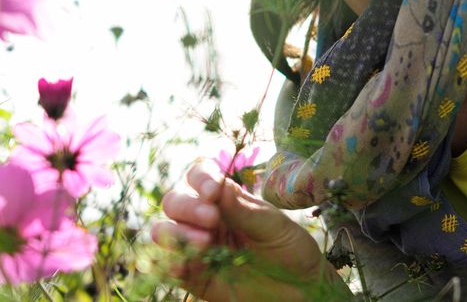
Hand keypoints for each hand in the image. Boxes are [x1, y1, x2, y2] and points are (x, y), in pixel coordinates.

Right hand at [151, 160, 351, 300]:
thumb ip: (243, 208)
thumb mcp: (273, 224)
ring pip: (164, 232)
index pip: (198, 177)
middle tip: (212, 220)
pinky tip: (184, 266)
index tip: (214, 189)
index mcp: (225, 201)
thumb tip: (218, 184)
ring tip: (205, 244)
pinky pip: (170, 268)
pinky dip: (170, 264)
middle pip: (175, 202)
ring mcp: (198, 248)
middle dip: (188, 207)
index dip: (200, 178)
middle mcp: (205, 221)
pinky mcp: (196, 277)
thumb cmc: (290, 249)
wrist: (301, 288)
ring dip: (177, 234)